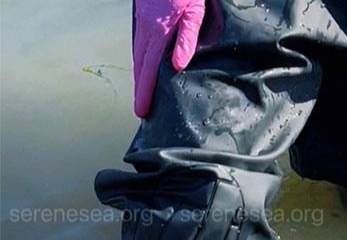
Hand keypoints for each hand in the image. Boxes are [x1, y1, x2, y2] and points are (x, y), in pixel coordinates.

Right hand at [133, 0, 205, 117]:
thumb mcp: (196, 10)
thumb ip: (187, 37)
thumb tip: (177, 65)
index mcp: (158, 30)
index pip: (148, 68)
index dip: (145, 91)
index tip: (142, 111)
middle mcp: (145, 26)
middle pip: (140, 64)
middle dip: (141, 88)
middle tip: (142, 110)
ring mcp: (142, 19)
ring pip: (139, 52)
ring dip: (140, 74)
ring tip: (145, 94)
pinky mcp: (144, 13)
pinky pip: (140, 40)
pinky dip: (142, 57)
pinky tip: (147, 65)